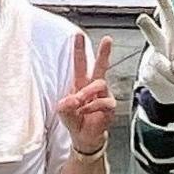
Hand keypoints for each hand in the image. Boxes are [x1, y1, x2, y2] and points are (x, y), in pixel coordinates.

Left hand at [57, 32, 116, 154]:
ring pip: (100, 83)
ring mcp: (104, 95)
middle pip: (101, 66)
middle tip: (107, 40)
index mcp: (81, 83)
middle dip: (104, 53)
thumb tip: (73, 99)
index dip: (79, 50)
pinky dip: (92, 106)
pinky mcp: (110, 106)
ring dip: (87, 92)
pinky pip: (104, 101)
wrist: (85, 137)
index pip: (80, 64)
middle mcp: (94, 87)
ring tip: (79, 102)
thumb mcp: (63, 112)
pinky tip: (86, 112)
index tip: (78, 35)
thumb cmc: (76, 120)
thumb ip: (65, 105)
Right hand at [136, 0, 173, 103]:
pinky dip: (168, 85)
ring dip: (173, 75)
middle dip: (148, 27)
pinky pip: (158, 80)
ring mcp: (150, 60)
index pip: (169, 20)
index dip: (165, 7)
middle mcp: (158, 45)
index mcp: (173, 36)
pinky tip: (168, 83)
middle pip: (153, 34)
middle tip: (142, 19)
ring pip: (159, 63)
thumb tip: (173, 66)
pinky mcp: (145, 74)